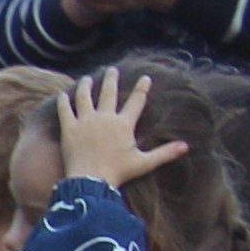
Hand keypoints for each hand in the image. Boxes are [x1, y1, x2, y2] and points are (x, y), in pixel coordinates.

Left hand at [52, 65, 184, 193]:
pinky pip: (65, 110)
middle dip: (111, 79)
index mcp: (124, 124)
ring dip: (86, 85)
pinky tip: (63, 94)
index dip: (142, 88)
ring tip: (87, 78)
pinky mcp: (69, 129)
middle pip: (109, 92)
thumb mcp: (145, 163)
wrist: (90, 181)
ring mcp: (85, 122)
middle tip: (112, 69)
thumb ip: (165, 153)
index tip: (145, 78)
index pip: (136, 101)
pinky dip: (64, 101)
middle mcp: (105, 118)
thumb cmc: (118, 173)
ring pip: (85, 97)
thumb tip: (186, 146)